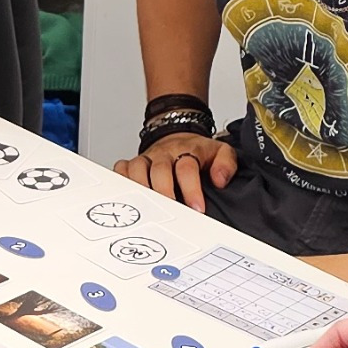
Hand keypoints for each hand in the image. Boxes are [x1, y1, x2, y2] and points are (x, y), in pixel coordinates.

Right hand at [115, 131, 236, 213]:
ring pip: (137, 170)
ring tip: (148, 210)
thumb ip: (226, 164)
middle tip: (171, 212)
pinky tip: (127, 196)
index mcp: (187, 151)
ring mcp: (147, 158)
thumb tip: (220, 180)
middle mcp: (164, 154)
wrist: (178, 135)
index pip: (187, 168)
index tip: (197, 208)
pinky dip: (121, 181)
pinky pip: (121, 169)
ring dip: (142, 189)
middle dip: (165, 193)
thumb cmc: (198, 151)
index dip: (191, 189)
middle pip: (160, 170)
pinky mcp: (133, 163)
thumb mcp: (220, 151)